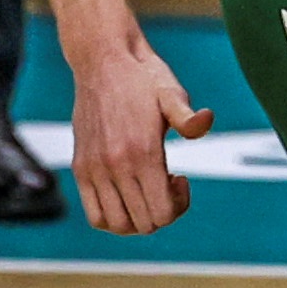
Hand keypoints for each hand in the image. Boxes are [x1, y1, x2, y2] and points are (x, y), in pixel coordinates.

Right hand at [66, 22, 211, 235]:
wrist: (103, 62)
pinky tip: (128, 191)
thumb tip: (205, 122)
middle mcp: (115, 167)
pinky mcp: (81, 168)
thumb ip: (189, 117)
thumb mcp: (173, 94)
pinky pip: (95, 214)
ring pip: (116, 225)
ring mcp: (94, 170)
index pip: (161, 213)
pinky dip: (113, 216)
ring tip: (147, 189)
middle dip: (163, 212)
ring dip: (138, 217)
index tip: (180, 179)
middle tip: (168, 183)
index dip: (179, 206)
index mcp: (142, 153)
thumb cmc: (144, 78)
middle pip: (143, 224)